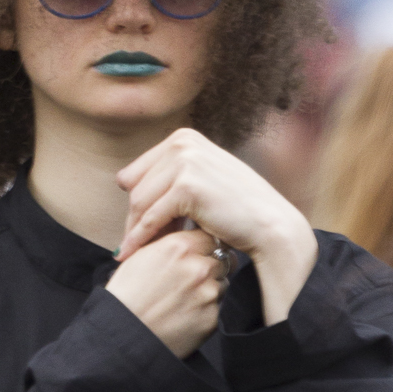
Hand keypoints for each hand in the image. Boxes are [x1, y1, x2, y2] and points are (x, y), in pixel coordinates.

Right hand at [106, 227, 223, 358]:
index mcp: (179, 247)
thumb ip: (167, 243)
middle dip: (210, 267)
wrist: (123, 335)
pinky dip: (204, 313)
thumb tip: (182, 237)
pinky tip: (182, 317)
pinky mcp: (212, 319)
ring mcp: (208, 294)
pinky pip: (216, 309)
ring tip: (182, 301)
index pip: (208, 236)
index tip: (198, 254)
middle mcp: (198, 267)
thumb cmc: (124, 297)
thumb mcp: (139, 258)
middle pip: (221, 260)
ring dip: (208, 290)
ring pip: (221, 285)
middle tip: (189, 281)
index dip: (203, 246)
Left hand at [117, 128, 318, 324]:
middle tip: (131, 244)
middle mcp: (183, 143)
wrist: (269, 225)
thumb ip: (170, 173)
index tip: (134, 227)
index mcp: (183, 137)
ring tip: (133, 252)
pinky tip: (131, 254)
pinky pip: (150, 217)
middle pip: (135, 186)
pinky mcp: (187, 186)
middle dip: (133, 218)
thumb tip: (123, 180)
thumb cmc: (236, 208)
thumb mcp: (201, 177)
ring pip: (139, 202)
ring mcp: (185, 162)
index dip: (135, 202)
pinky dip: (139, 238)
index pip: (136, 172)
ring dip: (135, 230)